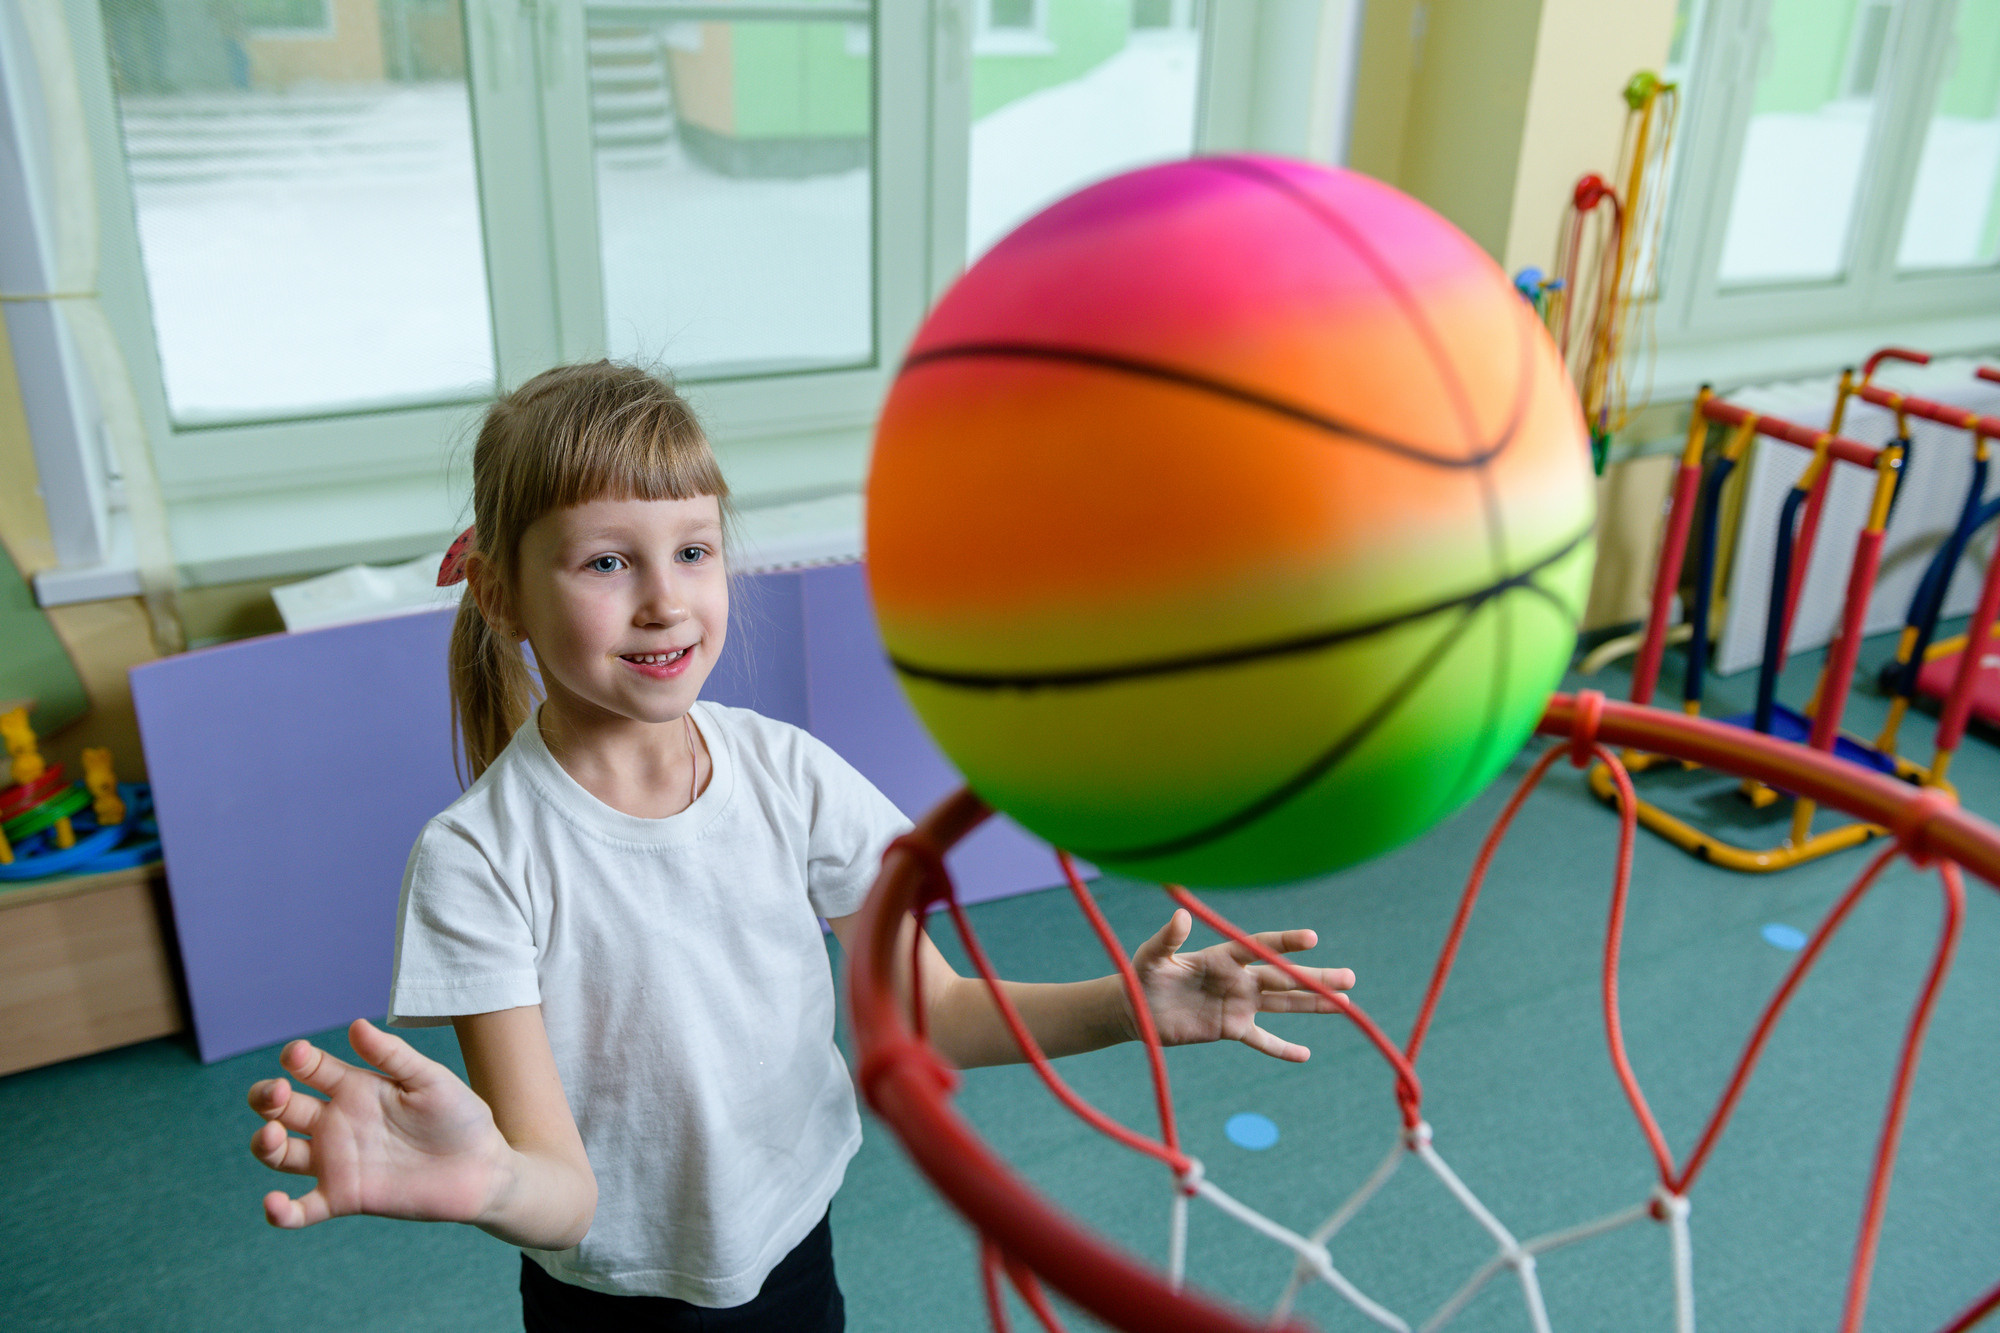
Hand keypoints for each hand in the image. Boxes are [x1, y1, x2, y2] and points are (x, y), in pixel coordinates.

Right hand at [248, 1018, 508, 1228]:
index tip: (298, 1055)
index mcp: (356, 1088)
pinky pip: (302, 1210)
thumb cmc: (460, 1117)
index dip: (297, 1059)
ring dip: (265, 1143)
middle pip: (283, 1108)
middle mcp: (338, 1123)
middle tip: (278, 1092)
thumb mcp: (430, 1079)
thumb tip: (355, 1025)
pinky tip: (273, 1203)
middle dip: (267, 1097)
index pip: (311, 1068)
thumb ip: (393, 1056)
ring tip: (273, 1135)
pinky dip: (280, 1212)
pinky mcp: (344, 1198)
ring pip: (281, 1153)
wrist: (485, 1168)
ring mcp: (337, 1162)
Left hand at [1130, 911, 1353, 1061]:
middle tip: (1350, 977)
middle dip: (1316, 978)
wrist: (1135, 1008)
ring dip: (1312, 1004)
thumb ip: (1168, 938)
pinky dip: (1282, 1048)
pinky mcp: (1231, 1029)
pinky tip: (1306, 1054)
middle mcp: (1238, 979)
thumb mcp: (1152, 956)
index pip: (1260, 947)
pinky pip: (1262, 1041)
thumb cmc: (1143, 975)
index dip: (1284, 943)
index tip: (1312, 939)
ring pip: (1283, 1004)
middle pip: (1284, 977)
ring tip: (1345, 1003)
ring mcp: (1238, 1004)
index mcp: (1222, 957)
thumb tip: (1179, 916)